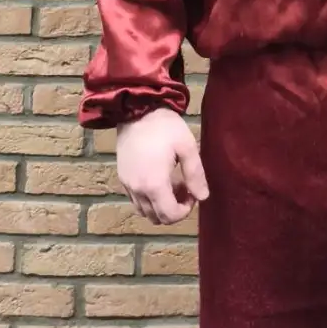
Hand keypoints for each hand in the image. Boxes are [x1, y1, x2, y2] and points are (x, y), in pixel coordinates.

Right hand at [116, 107, 208, 224]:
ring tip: (174, 184)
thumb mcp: (187, 147)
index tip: (193, 193)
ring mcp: (127, 185)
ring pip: (144, 211)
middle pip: (156, 218)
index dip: (185, 211)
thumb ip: (195, 174)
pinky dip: (149, 199)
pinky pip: (136, 200)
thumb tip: (203, 197)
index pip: (169, 215)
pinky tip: (159, 179)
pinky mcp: (122, 178)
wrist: (137, 110)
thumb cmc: (165, 127)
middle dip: (174, 209)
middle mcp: (137, 190)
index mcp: (154, 184)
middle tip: (186, 189)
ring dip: (161, 205)